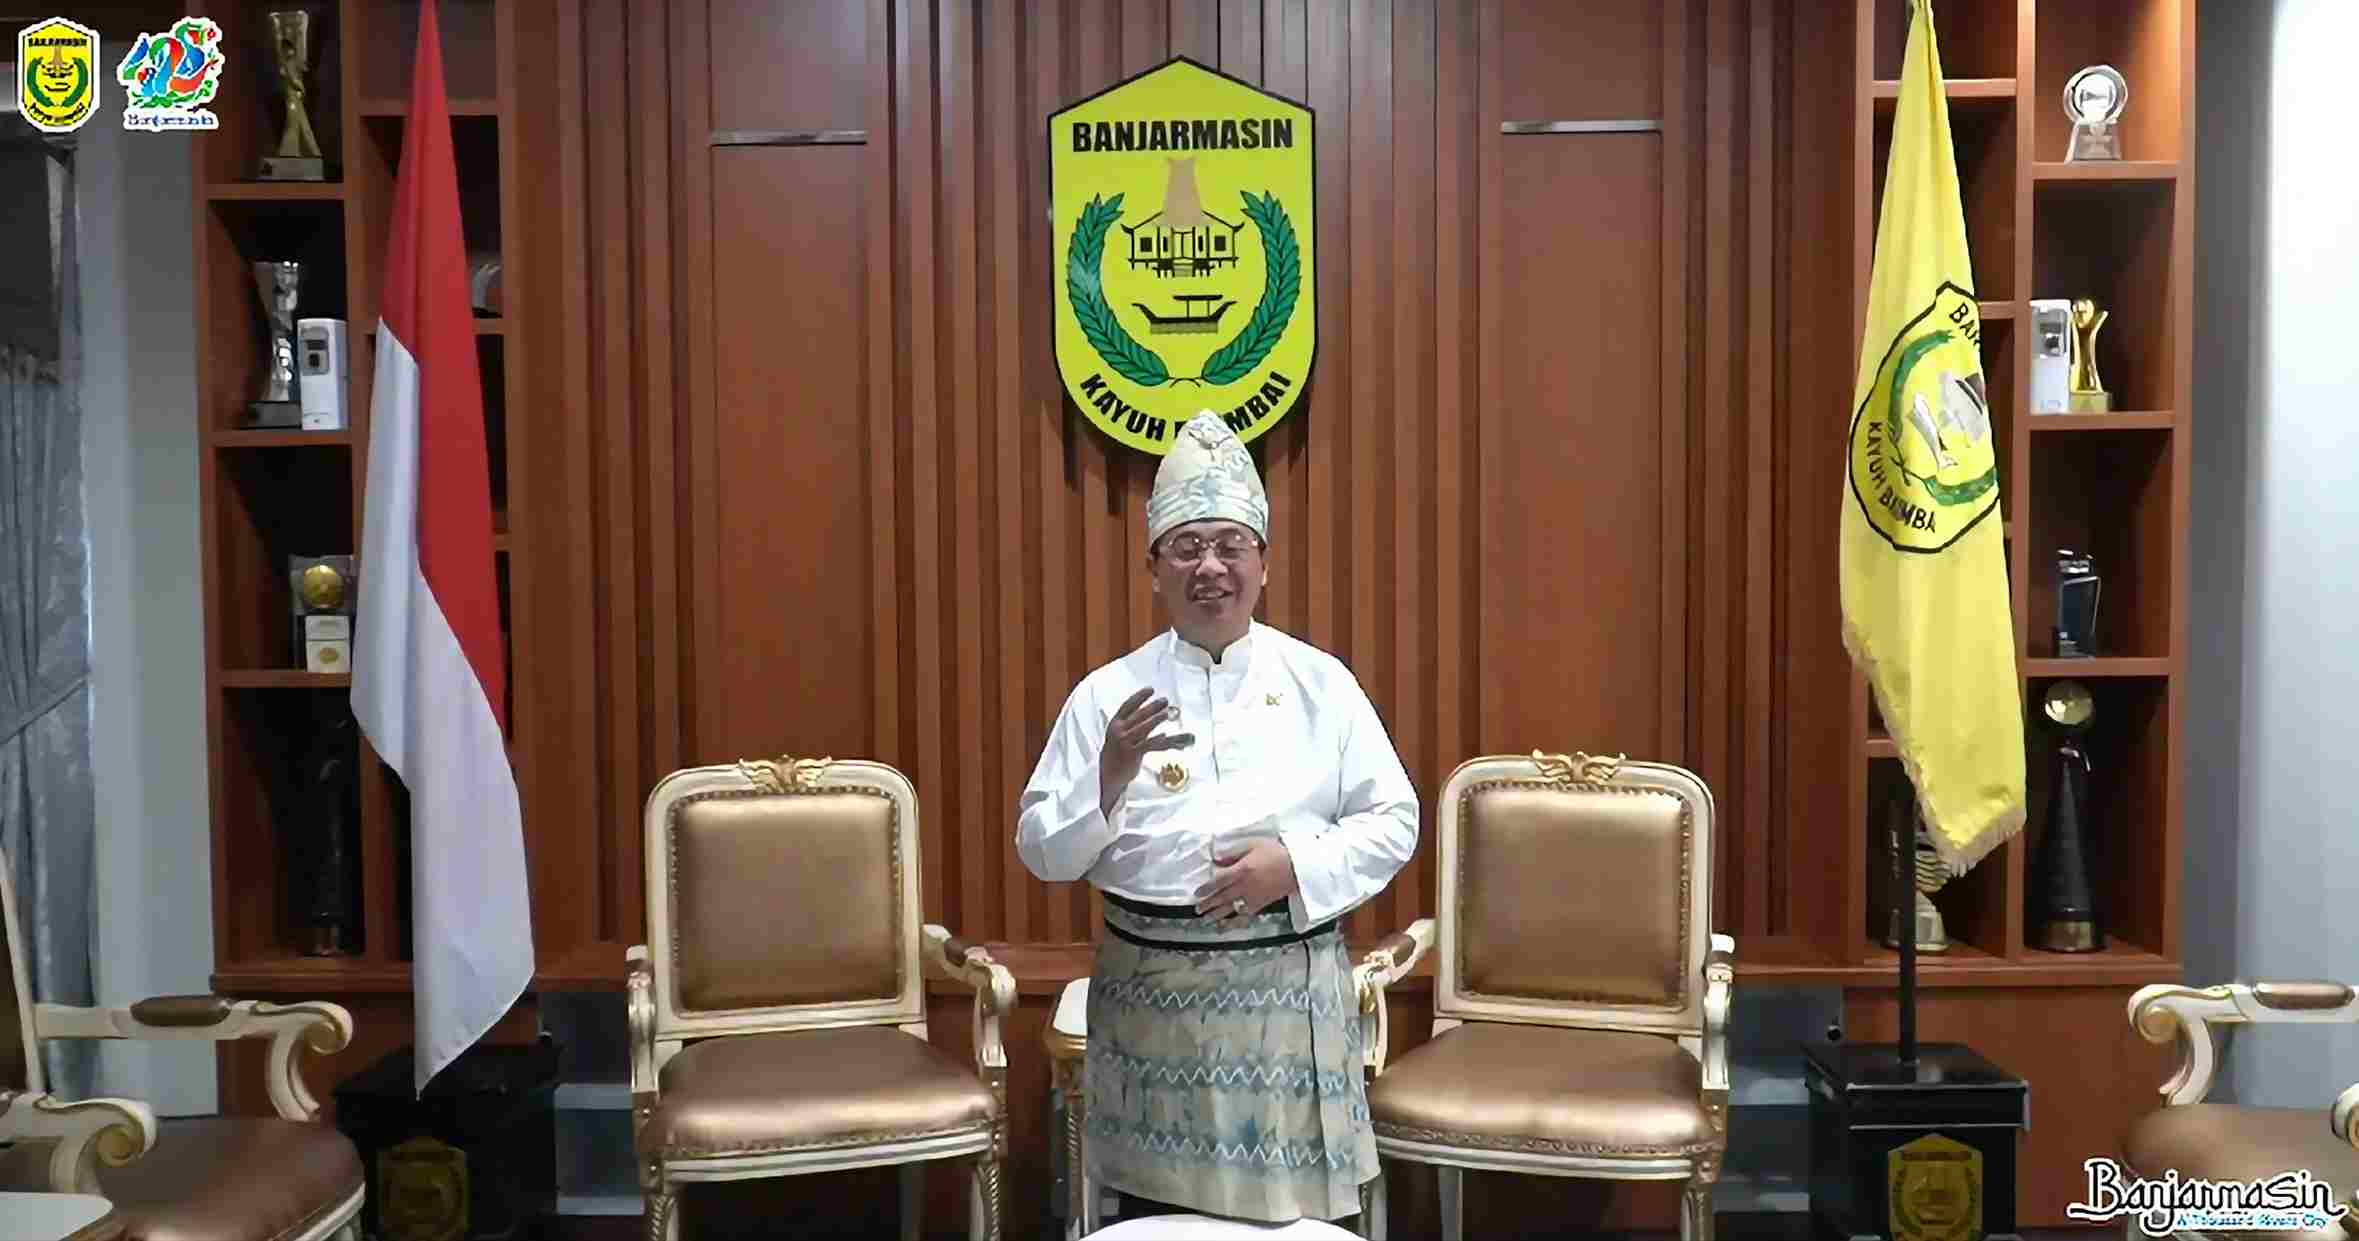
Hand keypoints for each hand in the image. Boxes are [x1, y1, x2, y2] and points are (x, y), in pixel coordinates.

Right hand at [1099, 687, 1192, 815]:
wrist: (1108, 775)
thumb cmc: (1116, 754)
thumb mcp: (1119, 736)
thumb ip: (1133, 726)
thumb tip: (1153, 716)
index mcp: (1114, 724)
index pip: (1127, 705)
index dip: (1139, 696)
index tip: (1150, 689)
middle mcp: (1118, 731)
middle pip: (1138, 715)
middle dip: (1153, 707)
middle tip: (1165, 701)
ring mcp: (1125, 742)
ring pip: (1144, 728)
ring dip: (1156, 719)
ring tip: (1166, 714)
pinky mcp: (1132, 754)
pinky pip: (1148, 745)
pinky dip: (1158, 740)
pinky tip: (1166, 736)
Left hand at [1194, 839, 1297, 921]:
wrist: (1297, 866)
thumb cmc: (1276, 852)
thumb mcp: (1253, 845)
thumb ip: (1233, 854)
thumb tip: (1217, 861)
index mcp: (1241, 870)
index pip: (1218, 881)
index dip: (1206, 888)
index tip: (1197, 893)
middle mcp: (1244, 885)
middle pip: (1221, 897)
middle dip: (1208, 904)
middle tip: (1197, 910)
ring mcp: (1252, 897)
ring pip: (1230, 908)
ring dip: (1216, 915)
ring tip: (1205, 920)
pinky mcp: (1260, 905)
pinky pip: (1245, 916)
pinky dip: (1234, 922)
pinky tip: (1226, 925)